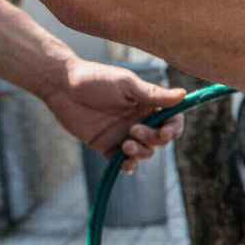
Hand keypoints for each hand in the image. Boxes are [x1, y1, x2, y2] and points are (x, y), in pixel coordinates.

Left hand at [45, 59, 186, 173]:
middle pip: (160, 140)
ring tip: (125, 145)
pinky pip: (124, 162)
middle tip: (134, 129)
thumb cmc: (95, 79)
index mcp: (148, 105)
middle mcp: (140, 121)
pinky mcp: (108, 146)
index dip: (174, 129)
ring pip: (145, 152)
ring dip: (140, 152)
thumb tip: (184, 95)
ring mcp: (124, 135)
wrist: (61, 86)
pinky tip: (124, 164)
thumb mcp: (127, 84)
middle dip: (153, 139)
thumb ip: (154, 94)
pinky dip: (128, 166)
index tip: (166, 131)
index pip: (172, 121)